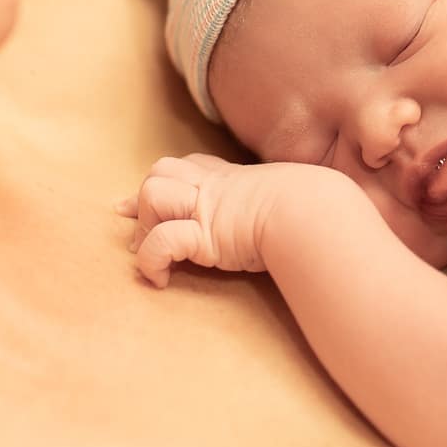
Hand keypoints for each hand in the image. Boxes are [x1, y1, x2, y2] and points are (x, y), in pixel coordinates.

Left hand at [115, 154, 302, 286]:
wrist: (312, 215)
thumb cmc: (311, 210)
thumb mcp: (290, 196)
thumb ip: (282, 198)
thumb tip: (309, 201)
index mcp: (232, 180)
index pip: (188, 166)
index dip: (163, 182)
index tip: (134, 203)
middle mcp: (213, 188)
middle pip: (160, 172)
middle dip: (144, 201)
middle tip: (141, 233)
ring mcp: (206, 209)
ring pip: (153, 194)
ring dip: (145, 226)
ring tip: (154, 254)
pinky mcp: (203, 236)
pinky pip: (160, 242)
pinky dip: (151, 262)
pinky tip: (160, 280)